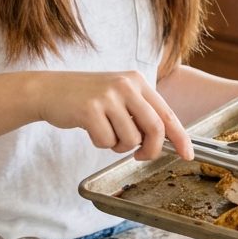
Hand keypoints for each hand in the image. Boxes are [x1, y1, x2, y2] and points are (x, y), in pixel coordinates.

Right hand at [34, 70, 193, 161]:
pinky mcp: (89, 109)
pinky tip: (91, 129)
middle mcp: (126, 85)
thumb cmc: (86, 98)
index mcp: (137, 82)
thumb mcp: (118, 96)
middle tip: (140, 156)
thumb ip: (140, 112)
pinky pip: (107, 142)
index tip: (188, 154)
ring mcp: (108, 96)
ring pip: (130, 139)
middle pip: (155, 129)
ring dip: (119, 146)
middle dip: (151, 150)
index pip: (167, 113)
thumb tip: (165, 140)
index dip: (181, 137)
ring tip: (105, 132)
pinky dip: (101, 144)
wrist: (49, 90)